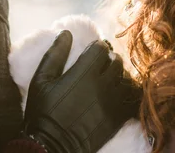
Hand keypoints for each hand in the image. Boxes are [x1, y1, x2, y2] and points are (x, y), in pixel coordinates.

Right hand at [23, 31, 140, 152]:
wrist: (52, 146)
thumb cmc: (43, 112)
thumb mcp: (41, 80)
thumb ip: (55, 54)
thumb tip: (66, 33)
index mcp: (84, 73)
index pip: (102, 48)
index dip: (97, 47)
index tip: (91, 52)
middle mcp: (103, 85)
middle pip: (117, 62)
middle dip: (110, 60)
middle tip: (101, 65)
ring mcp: (113, 102)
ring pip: (127, 79)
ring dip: (120, 76)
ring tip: (110, 79)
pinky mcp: (117, 118)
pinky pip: (133, 99)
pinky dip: (129, 93)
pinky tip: (119, 94)